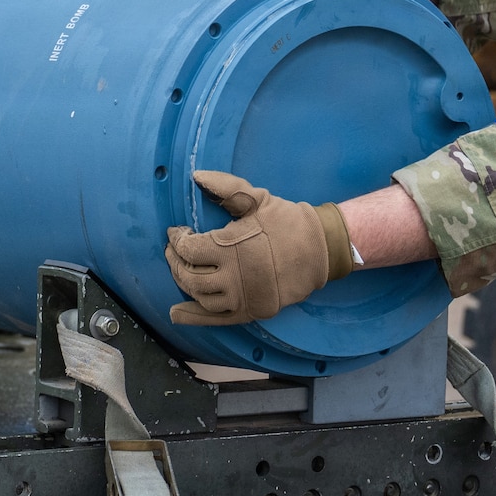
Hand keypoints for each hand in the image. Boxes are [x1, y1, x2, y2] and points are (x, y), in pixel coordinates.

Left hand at [166, 171, 355, 325]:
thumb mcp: (257, 199)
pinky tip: (176, 313)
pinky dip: (193, 317)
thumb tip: (196, 176)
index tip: (177, 232)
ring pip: (199, 296)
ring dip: (184, 283)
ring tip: (182, 270)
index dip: (177, 240)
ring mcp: (241, 297)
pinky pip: (215, 319)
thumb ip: (225, 188)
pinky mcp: (250, 311)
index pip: (188, 249)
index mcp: (230, 247)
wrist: (321, 249)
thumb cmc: (287, 221)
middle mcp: (232, 276)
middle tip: (174, 250)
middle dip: (175, 261)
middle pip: (189, 275)